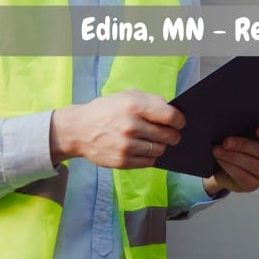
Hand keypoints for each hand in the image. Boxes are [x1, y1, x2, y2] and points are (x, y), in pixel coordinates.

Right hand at [50, 88, 184, 168]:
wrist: (78, 129)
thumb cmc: (106, 110)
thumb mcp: (127, 95)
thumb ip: (151, 100)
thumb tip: (172, 110)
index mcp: (134, 106)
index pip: (170, 116)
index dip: (179, 121)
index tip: (180, 123)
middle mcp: (131, 127)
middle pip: (167, 135)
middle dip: (173, 135)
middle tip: (172, 135)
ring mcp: (126, 146)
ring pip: (159, 150)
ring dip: (160, 146)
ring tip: (155, 141)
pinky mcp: (121, 161)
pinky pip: (148, 162)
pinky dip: (150, 156)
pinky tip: (144, 149)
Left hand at [205, 124, 258, 194]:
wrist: (222, 166)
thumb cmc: (233, 143)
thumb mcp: (238, 131)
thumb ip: (241, 125)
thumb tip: (230, 118)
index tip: (258, 130)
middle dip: (244, 145)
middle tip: (226, 141)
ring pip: (253, 164)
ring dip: (233, 156)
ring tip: (218, 150)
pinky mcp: (253, 184)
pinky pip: (244, 177)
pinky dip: (230, 167)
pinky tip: (220, 160)